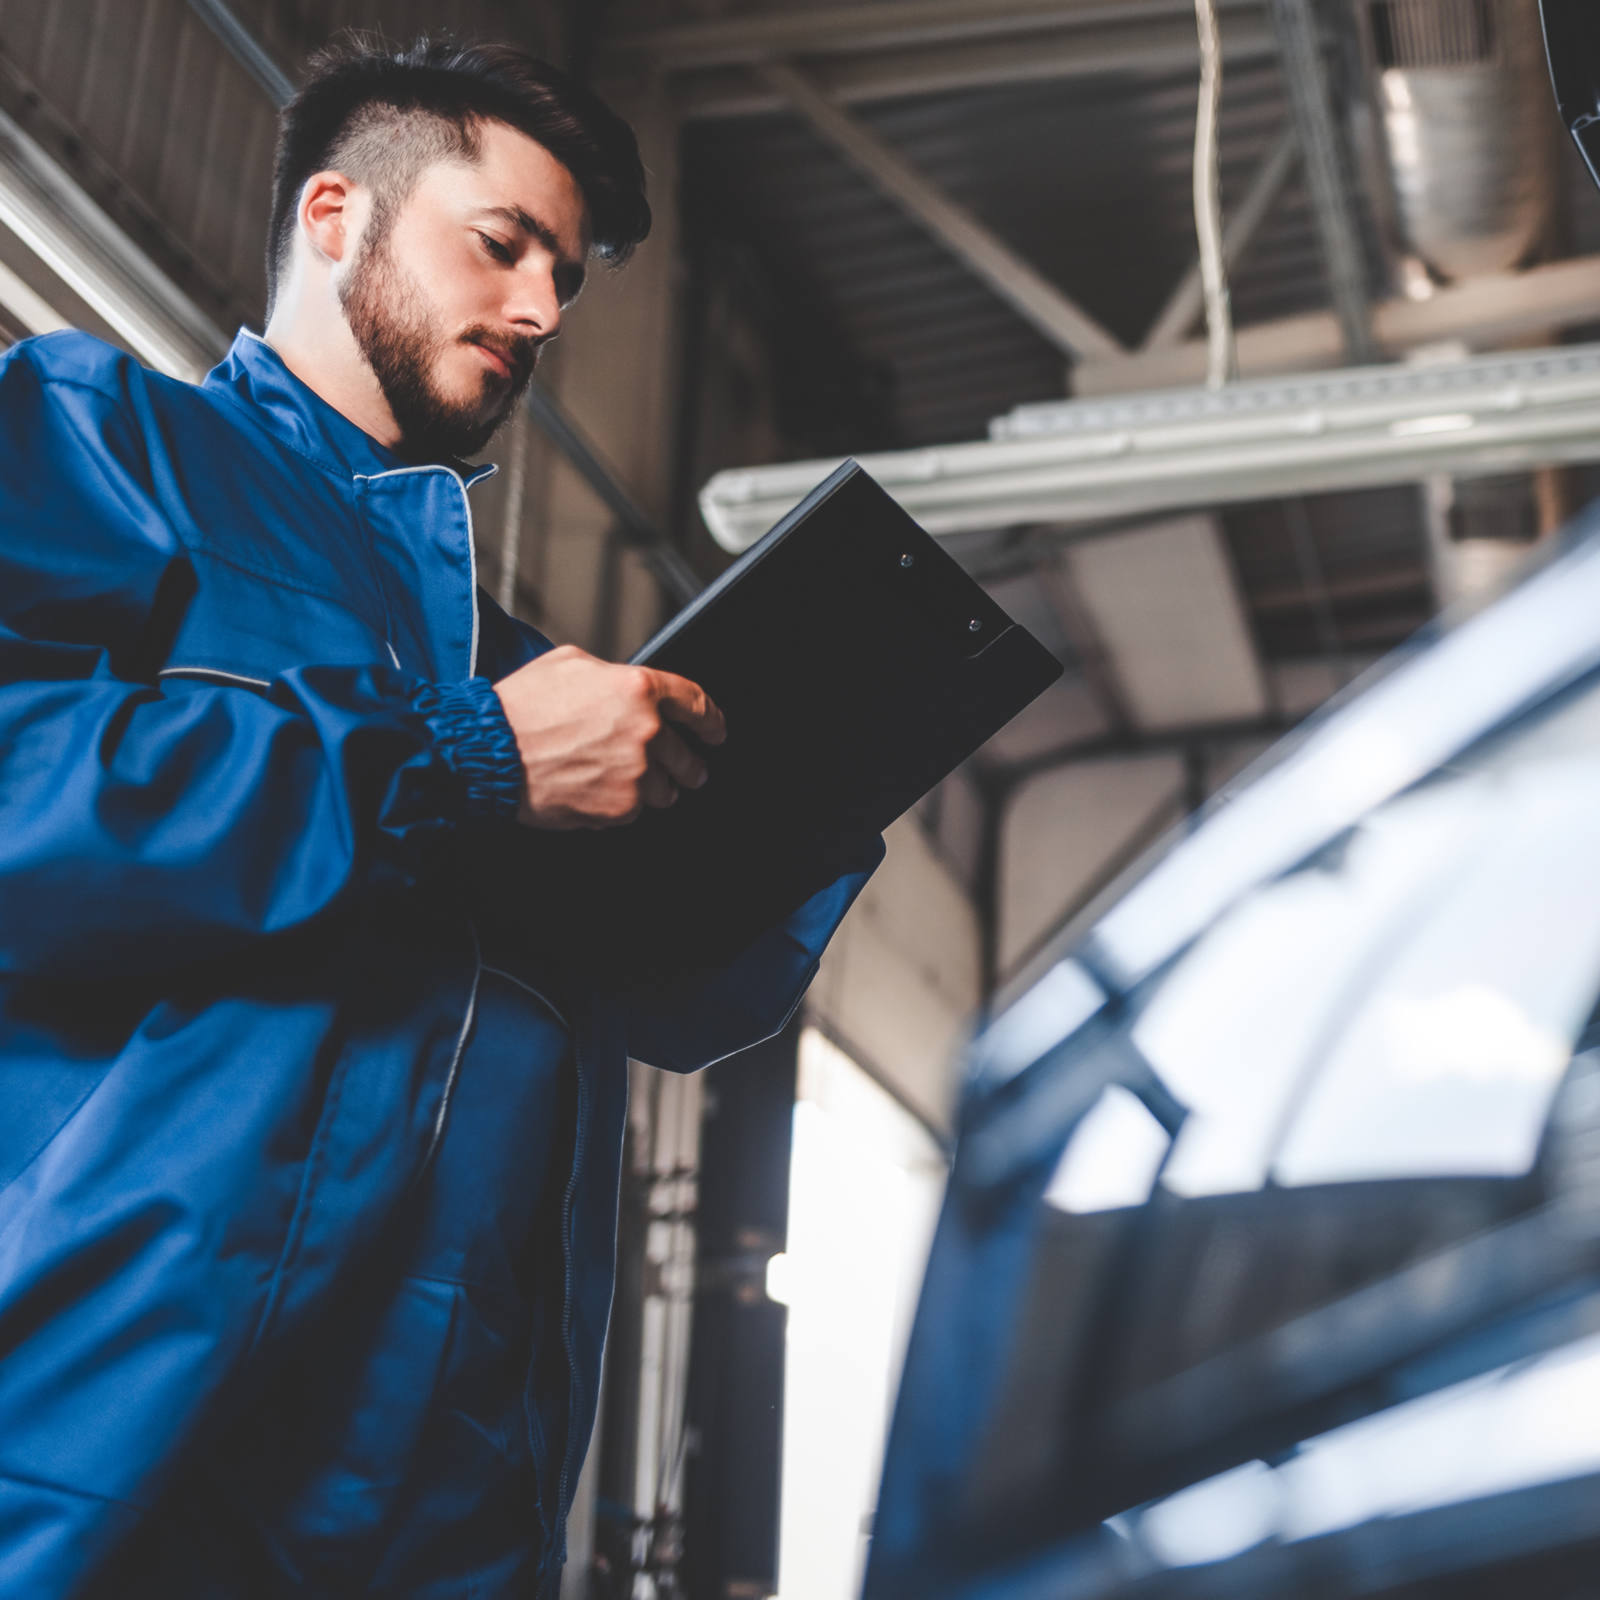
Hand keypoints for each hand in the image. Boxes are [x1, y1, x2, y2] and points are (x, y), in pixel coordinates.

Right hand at [492, 645, 726, 829]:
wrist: (490, 752)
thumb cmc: (520, 708)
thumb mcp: (568, 663)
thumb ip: (609, 674)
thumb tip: (621, 684)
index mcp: (637, 689)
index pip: (695, 703)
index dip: (711, 720)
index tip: (716, 731)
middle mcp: (645, 731)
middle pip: (686, 755)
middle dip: (691, 766)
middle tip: (689, 771)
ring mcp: (635, 773)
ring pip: (665, 789)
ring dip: (656, 788)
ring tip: (629, 784)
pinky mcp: (620, 807)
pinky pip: (635, 810)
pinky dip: (621, 805)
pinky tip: (596, 792)